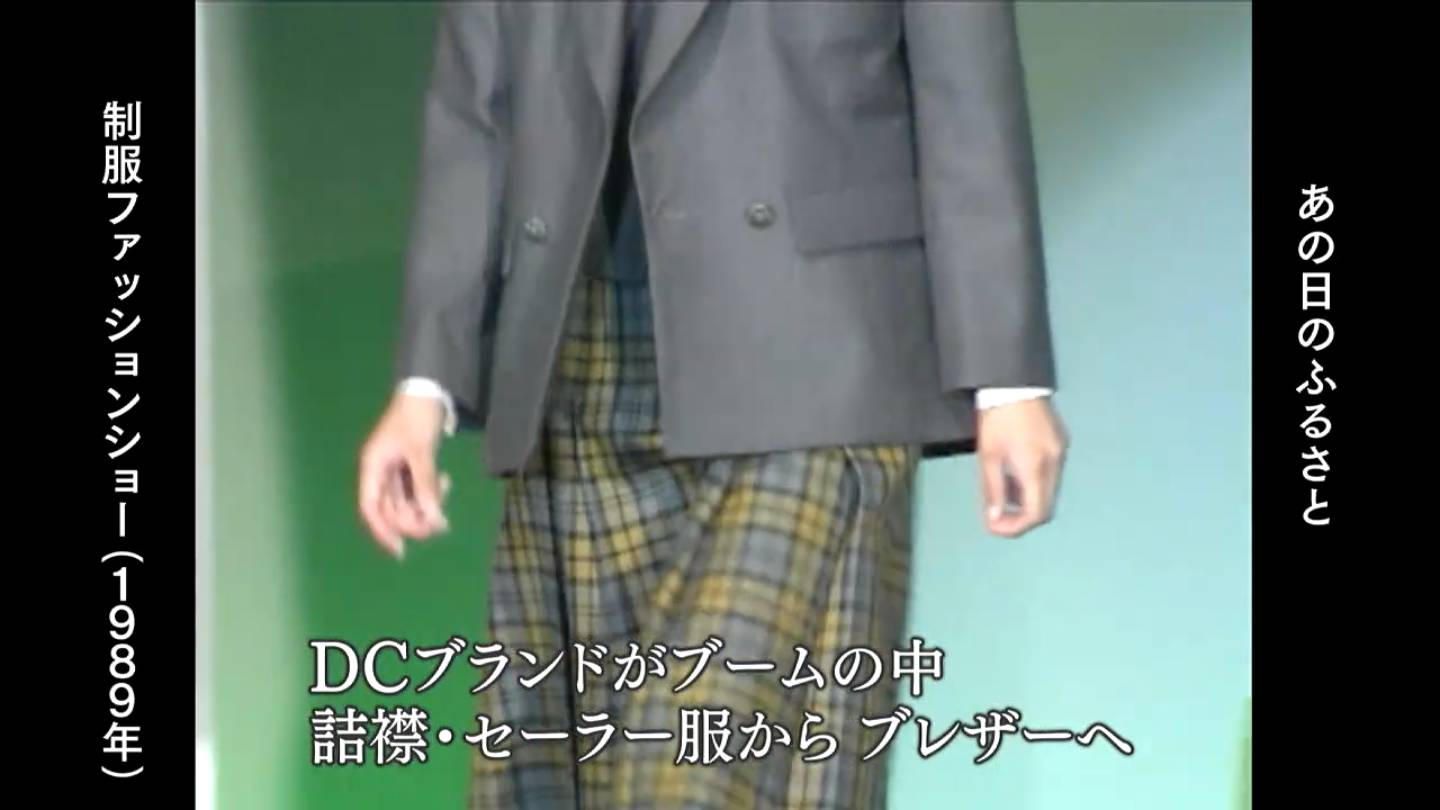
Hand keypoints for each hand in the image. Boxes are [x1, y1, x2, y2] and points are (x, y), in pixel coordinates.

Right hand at [357, 393, 450, 557]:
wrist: (428, 389)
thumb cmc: (417, 416)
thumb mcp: (421, 452)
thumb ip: (425, 486)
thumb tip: (434, 520)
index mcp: (372, 467)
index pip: (371, 508)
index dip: (382, 532)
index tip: (400, 551)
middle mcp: (380, 472)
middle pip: (391, 510)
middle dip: (414, 519)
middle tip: (441, 522)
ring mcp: (395, 470)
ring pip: (407, 502)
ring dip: (426, 505)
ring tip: (446, 489)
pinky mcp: (410, 467)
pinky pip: (418, 491)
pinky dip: (431, 493)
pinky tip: (446, 481)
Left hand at [976, 397, 1067, 537]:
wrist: (1014, 383)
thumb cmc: (996, 418)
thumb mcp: (988, 456)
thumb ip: (992, 490)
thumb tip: (994, 519)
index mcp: (1036, 467)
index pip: (1036, 514)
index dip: (1016, 527)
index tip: (995, 527)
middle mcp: (1055, 463)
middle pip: (1046, 507)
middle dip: (1022, 518)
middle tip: (998, 518)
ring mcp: (1061, 452)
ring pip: (1050, 491)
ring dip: (1028, 501)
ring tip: (1004, 496)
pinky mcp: (1061, 442)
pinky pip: (1052, 474)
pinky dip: (1035, 484)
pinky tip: (1016, 476)